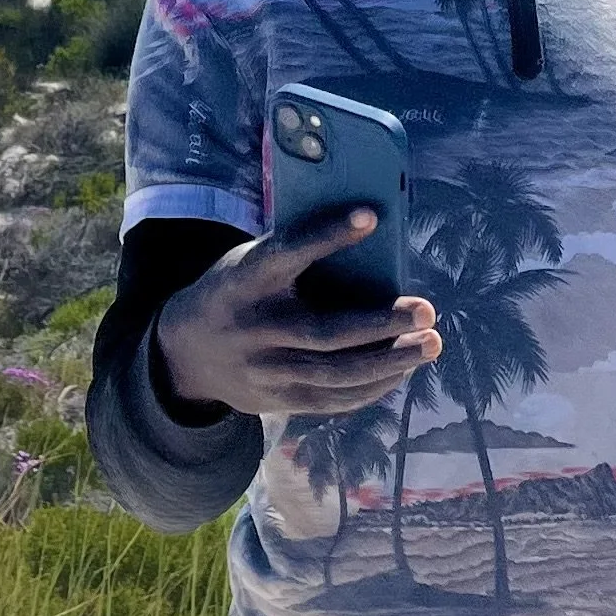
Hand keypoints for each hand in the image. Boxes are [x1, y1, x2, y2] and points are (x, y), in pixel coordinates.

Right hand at [156, 210, 440, 418]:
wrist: (184, 354)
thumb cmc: (237, 290)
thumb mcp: (250, 263)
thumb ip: (295, 256)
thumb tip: (372, 240)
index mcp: (246, 279)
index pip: (289, 252)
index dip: (328, 234)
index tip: (372, 215)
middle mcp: (255, 329)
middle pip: (324, 332)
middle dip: (380, 323)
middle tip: (426, 309)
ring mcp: (265, 372)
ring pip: (335, 374)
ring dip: (390, 361)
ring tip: (431, 343)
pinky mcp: (278, 400)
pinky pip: (333, 400)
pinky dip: (373, 387)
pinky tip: (404, 369)